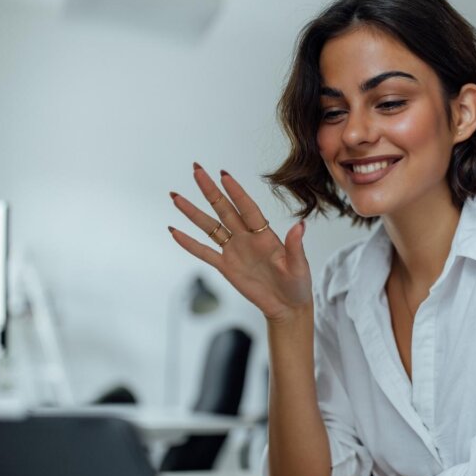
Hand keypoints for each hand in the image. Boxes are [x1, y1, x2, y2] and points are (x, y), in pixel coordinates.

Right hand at [168, 164, 311, 322]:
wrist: (287, 306)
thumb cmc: (297, 284)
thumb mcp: (299, 265)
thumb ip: (295, 245)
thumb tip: (301, 225)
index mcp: (264, 235)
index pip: (247, 208)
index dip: (236, 193)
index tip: (224, 175)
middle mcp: (246, 237)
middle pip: (224, 209)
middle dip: (209, 190)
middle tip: (196, 170)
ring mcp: (234, 251)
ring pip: (209, 227)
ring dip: (193, 212)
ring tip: (176, 197)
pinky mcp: (226, 266)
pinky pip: (204, 253)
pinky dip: (189, 243)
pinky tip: (174, 231)